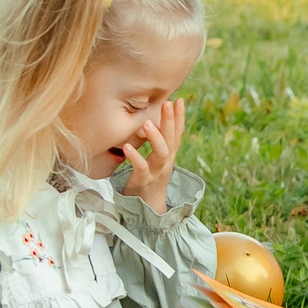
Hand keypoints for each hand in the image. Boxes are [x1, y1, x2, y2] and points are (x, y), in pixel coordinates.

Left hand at [120, 99, 185, 213]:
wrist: (148, 207)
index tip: (179, 100)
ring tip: (147, 123)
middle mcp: (166, 161)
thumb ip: (158, 141)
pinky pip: (141, 168)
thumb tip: (154, 119)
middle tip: (166, 103)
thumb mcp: (157, 158)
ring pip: (162, 153)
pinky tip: (127, 147)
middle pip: (172, 139)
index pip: (177, 133)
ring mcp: (156, 171)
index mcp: (169, 155)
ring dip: (155, 137)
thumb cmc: (150, 178)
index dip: (180, 117)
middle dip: (170, 121)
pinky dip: (135, 157)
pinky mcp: (144, 181)